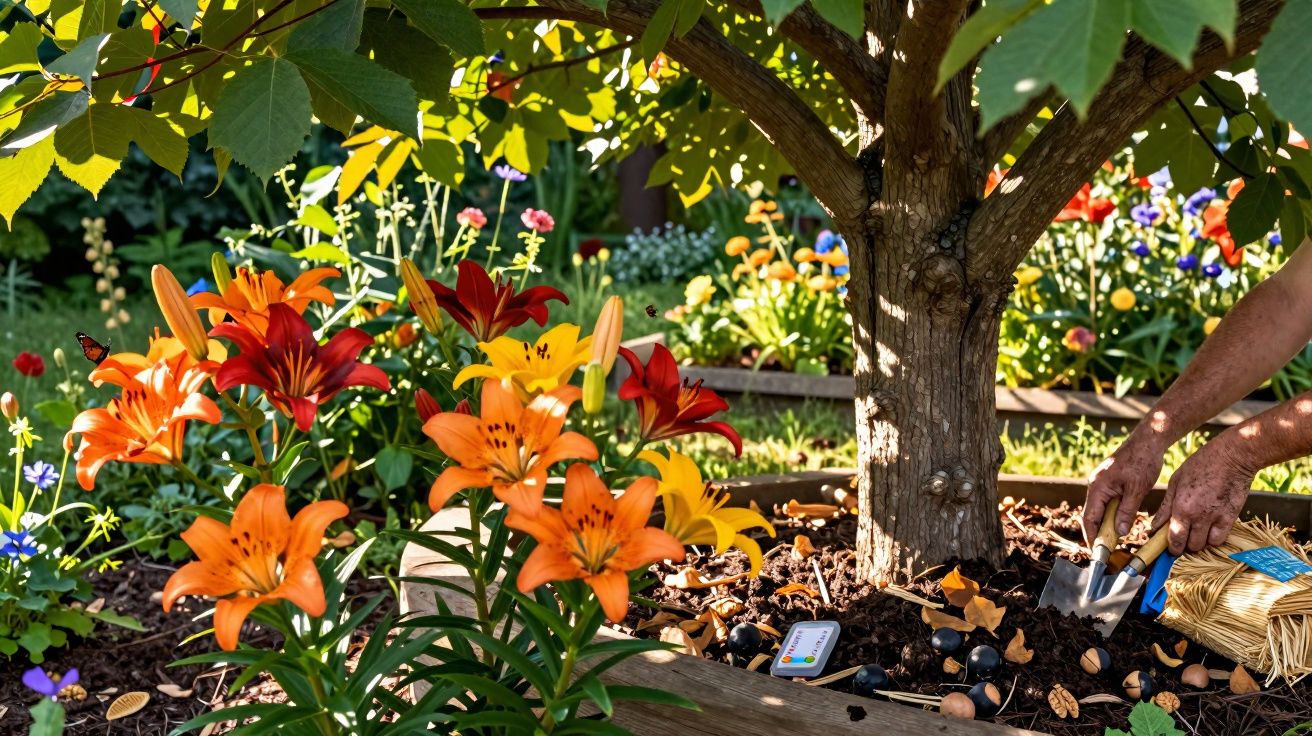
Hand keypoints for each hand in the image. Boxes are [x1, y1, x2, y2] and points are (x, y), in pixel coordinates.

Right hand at [1083, 434, 1164, 546]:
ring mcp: (1101, 483)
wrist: (1148, 440)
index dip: (1092, 537)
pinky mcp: (1109, 482)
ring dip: (1105, 525)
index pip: (1090, 518)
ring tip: (1113, 542)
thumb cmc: (1143, 462)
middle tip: (1107, 551)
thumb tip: (1121, 532)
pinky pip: (1106, 503)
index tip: (1097, 553)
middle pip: (1092, 515)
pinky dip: (1111, 515)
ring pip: (1099, 510)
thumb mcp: (1137, 489)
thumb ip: (1127, 511)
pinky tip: (1120, 524)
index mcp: (1097, 487)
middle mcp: (1095, 485)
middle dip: (1097, 534)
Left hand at [1154, 439, 1253, 554]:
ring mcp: (1216, 519)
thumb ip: (1166, 507)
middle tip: (1182, 538)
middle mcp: (1198, 517)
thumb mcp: (1176, 482)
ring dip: (1199, 542)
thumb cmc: (1200, 465)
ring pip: (1205, 545)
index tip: (1169, 547)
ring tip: (1196, 533)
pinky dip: (1213, 539)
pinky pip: (1220, 539)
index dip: (1171, 547)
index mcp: (1182, 508)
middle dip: (1184, 545)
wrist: (1232, 457)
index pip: (1174, 539)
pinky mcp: (1231, 518)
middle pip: (1190, 546)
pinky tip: (1209, 530)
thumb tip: (1155, 526)